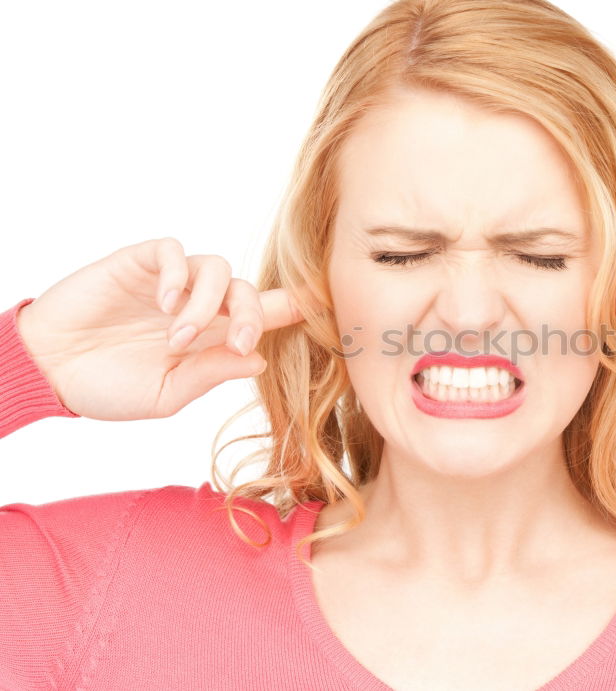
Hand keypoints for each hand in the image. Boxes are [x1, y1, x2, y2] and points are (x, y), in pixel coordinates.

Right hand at [15, 237, 305, 420]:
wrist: (48, 371)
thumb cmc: (107, 386)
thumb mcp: (166, 393)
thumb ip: (211, 373)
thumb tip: (259, 358)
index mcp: (213, 339)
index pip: (266, 317)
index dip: (296, 309)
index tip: (326, 308)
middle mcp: (201, 306)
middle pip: (251, 291)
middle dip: (255, 314)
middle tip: (237, 341)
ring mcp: (173, 283)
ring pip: (218, 269)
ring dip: (208, 303)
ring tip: (178, 335)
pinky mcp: (142, 263)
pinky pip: (176, 251)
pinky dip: (180, 275)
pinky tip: (166, 303)